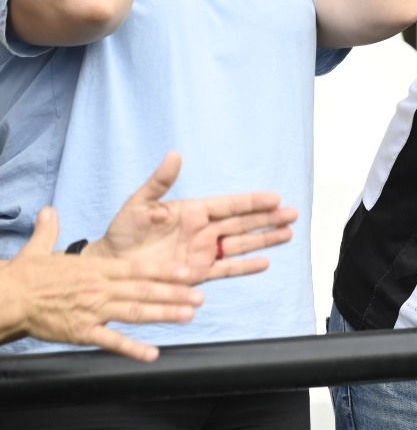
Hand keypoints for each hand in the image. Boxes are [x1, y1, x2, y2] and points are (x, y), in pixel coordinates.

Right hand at [0, 207, 204, 361]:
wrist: (5, 299)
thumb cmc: (23, 277)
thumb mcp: (38, 249)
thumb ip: (49, 230)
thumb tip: (48, 210)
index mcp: (96, 269)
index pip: (139, 269)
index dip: (167, 271)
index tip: (190, 273)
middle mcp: (99, 288)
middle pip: (144, 290)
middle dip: (175, 293)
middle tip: (201, 297)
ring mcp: (92, 311)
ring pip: (135, 312)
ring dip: (164, 314)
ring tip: (188, 316)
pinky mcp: (81, 332)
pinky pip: (111, 341)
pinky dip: (132, 349)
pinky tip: (152, 354)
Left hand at [95, 152, 294, 283]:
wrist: (111, 265)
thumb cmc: (122, 232)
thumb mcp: (138, 204)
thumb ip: (159, 182)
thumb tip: (175, 155)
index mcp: (193, 212)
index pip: (229, 205)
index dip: (252, 202)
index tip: (275, 198)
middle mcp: (203, 231)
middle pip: (243, 224)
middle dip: (268, 219)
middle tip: (293, 213)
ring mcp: (202, 253)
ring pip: (241, 245)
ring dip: (265, 240)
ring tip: (288, 233)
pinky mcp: (198, 274)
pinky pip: (225, 270)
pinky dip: (245, 267)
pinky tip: (264, 262)